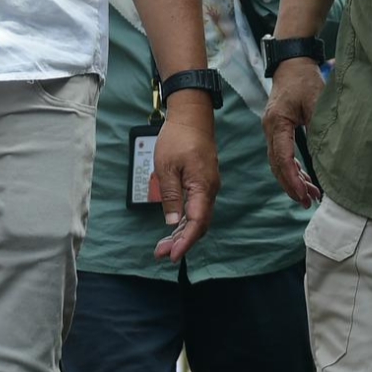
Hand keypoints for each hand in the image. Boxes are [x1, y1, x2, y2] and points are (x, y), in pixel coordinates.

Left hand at [150, 96, 218, 261]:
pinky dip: (186, 221)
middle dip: (181, 242)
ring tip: (163, 246)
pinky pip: (197, 208)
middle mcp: (210, 190)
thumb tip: (173, 222)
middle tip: (160, 254)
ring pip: (198, 218)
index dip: (185, 241)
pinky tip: (174, 228)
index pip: (196, 222)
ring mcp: (208, 187)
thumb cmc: (178, 138)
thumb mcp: (166, 167)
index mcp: (202, 186)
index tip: (173, 255)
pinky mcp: (204, 183)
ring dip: (182, 233)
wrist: (192, 116)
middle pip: (199, 224)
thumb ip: (170, 196)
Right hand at [263, 58, 325, 207]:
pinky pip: (282, 156)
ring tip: (310, 196)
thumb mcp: (317, 101)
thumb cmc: (305, 80)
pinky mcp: (277, 132)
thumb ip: (319, 127)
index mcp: (277, 122)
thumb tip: (326, 157)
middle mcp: (270, 130)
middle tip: (308, 202)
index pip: (283, 157)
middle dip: (292, 186)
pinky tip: (305, 181)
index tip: (304, 194)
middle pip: (277, 166)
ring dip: (293, 181)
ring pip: (278, 164)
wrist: (292, 65)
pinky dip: (292, 170)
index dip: (293, 179)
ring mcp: (271, 132)